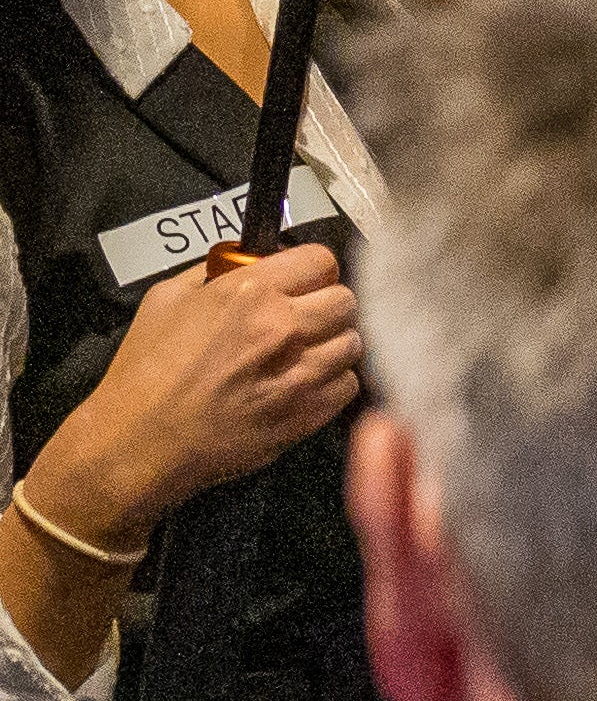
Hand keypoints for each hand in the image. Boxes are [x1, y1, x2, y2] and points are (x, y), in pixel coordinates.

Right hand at [30, 242, 361, 540]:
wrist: (140, 440)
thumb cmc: (145, 373)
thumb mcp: (166, 299)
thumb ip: (214, 272)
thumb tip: (246, 260)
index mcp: (249, 293)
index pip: (322, 260)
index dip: (312, 269)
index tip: (304, 280)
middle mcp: (282, 328)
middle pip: (346, 301)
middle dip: (326, 305)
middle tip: (304, 317)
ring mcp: (301, 374)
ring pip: (352, 343)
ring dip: (331, 345)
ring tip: (301, 353)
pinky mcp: (308, 413)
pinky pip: (348, 385)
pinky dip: (331, 383)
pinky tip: (300, 384)